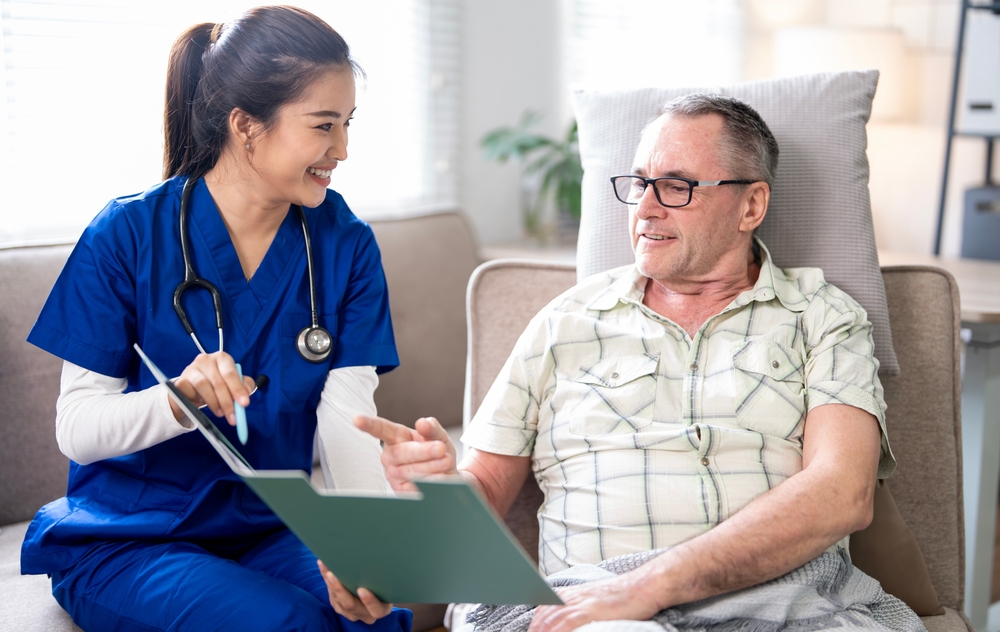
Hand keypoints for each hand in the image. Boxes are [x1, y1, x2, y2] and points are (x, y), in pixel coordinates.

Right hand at [170, 351, 253, 425]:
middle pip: (217, 381)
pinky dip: (197, 400)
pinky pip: (189, 392)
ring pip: (203, 385)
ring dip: (213, 403)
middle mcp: (205, 360)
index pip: (230, 372)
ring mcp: (191, 369)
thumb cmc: (217, 384)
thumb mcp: (233, 383)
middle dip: (227, 402)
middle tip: (233, 417)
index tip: (244, 404)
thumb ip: (244, 385)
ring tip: (220, 413)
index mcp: (222, 358)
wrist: (193, 389)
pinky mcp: (180, 380)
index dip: (237, 389)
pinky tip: (201, 404)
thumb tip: (247, 392)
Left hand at [318, 560, 392, 623]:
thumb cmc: (384, 585)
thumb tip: (375, 554)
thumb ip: (381, 577)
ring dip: (330, 583)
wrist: (375, 592)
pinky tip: (324, 566)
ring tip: (326, 567)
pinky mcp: (340, 608)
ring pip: (338, 601)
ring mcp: (351, 613)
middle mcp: (365, 614)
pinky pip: (332, 596)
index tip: (362, 590)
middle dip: (340, 590)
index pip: (376, 610)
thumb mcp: (387, 583)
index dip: (369, 601)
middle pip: (351, 606)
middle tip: (332, 575)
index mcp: (381, 609)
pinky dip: (327, 581)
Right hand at [354, 415, 456, 492]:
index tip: (357, 420)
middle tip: (441, 449)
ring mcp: (393, 474)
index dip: (368, 425)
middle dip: (424, 451)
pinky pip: (417, 486)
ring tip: (445, 462)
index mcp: (396, 437)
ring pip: (412, 471)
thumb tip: (423, 422)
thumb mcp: (438, 436)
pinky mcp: (401, 491)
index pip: (380, 429)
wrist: (447, 475)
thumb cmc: (438, 452)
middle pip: (403, 452)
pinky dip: (433, 480)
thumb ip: (432, 428)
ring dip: (433, 466)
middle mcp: (390, 456)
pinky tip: (439, 476)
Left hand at [528, 573, 661, 631]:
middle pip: (542, 618)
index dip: (535, 626)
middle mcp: (569, 597)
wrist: (640, 587)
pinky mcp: (588, 612)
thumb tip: (571, 622)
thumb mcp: (593, 600)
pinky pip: (565, 625)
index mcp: (569, 594)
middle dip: (535, 631)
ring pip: (549, 622)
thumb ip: (579, 609)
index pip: (542, 611)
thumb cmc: (621, 598)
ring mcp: (578, 604)